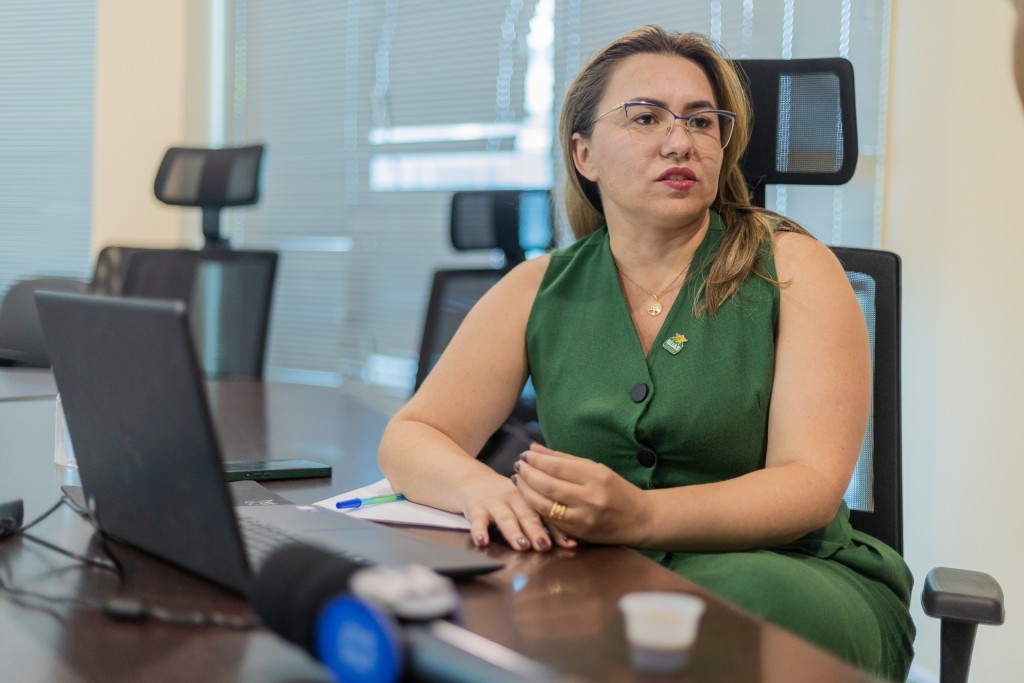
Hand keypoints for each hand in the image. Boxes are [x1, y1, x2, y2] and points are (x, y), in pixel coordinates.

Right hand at [457, 470, 562, 551]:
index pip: (546, 514)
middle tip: (544, 545)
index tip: (569, 543)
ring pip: (505, 518)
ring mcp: (495, 503)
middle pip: (527, 514)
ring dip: (514, 532)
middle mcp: (514, 499)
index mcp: (529, 498)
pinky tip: (482, 542)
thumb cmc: (505, 497)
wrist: (472, 478)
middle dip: (537, 531)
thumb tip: (571, 543)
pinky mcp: (475, 507)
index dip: (558, 529)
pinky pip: (477, 520)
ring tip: (521, 545)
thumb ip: (543, 519)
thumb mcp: (524, 502)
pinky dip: (479, 530)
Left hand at [514, 443, 649, 544]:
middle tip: (518, 465)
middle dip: (528, 474)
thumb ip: (563, 459)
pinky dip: (536, 507)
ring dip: (526, 491)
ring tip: (518, 480)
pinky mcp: (578, 533)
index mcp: (596, 477)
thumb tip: (534, 448)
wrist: (639, 519)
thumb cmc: (617, 489)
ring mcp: (583, 518)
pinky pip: (550, 520)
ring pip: (544, 505)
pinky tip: (528, 497)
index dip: (537, 460)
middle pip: (547, 485)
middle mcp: (590, 498)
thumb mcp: (595, 468)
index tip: (525, 454)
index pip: (557, 467)